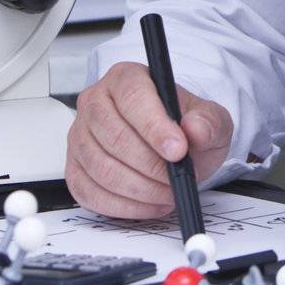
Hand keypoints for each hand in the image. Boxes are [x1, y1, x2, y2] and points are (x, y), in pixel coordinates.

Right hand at [65, 61, 233, 217]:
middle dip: (150, 165)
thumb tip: (195, 128)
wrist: (174, 149)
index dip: (155, 127)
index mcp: (126, 78)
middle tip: (176, 178)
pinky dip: (123, 206)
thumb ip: (208, 121)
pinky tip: (148, 203)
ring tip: (167, 192)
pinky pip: (90, 193)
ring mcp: (80, 136)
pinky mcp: (74, 169)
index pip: (133, 98)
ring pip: (101, 168)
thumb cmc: (185, 128)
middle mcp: (96, 101)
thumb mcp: (211, 119)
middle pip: (114, 135)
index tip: (178, 151)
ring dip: (139, 189)